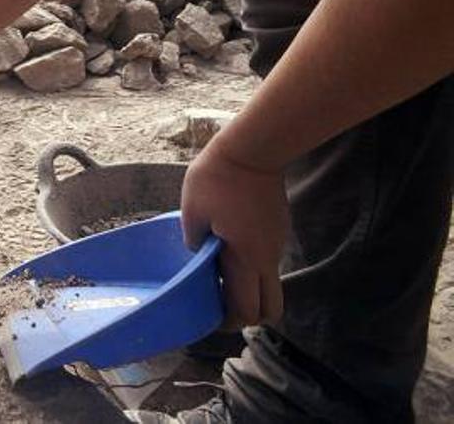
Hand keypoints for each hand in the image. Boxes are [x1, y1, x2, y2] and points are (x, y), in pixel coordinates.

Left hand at [180, 136, 288, 329]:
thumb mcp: (192, 210)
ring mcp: (278, 244)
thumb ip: (194, 241)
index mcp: (246, 258)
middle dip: (246, 315)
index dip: (229, 321)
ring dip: (249, 290)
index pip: (247, 309)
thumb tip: (198, 257)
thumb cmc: (218, 177)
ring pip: (270, 285)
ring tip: (219, 275)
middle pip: (269, 308)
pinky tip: (229, 250)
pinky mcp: (279, 230)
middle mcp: (268, 258)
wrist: (253, 149)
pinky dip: (253, 269)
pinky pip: (268, 262)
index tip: (209, 317)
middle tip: (220, 304)